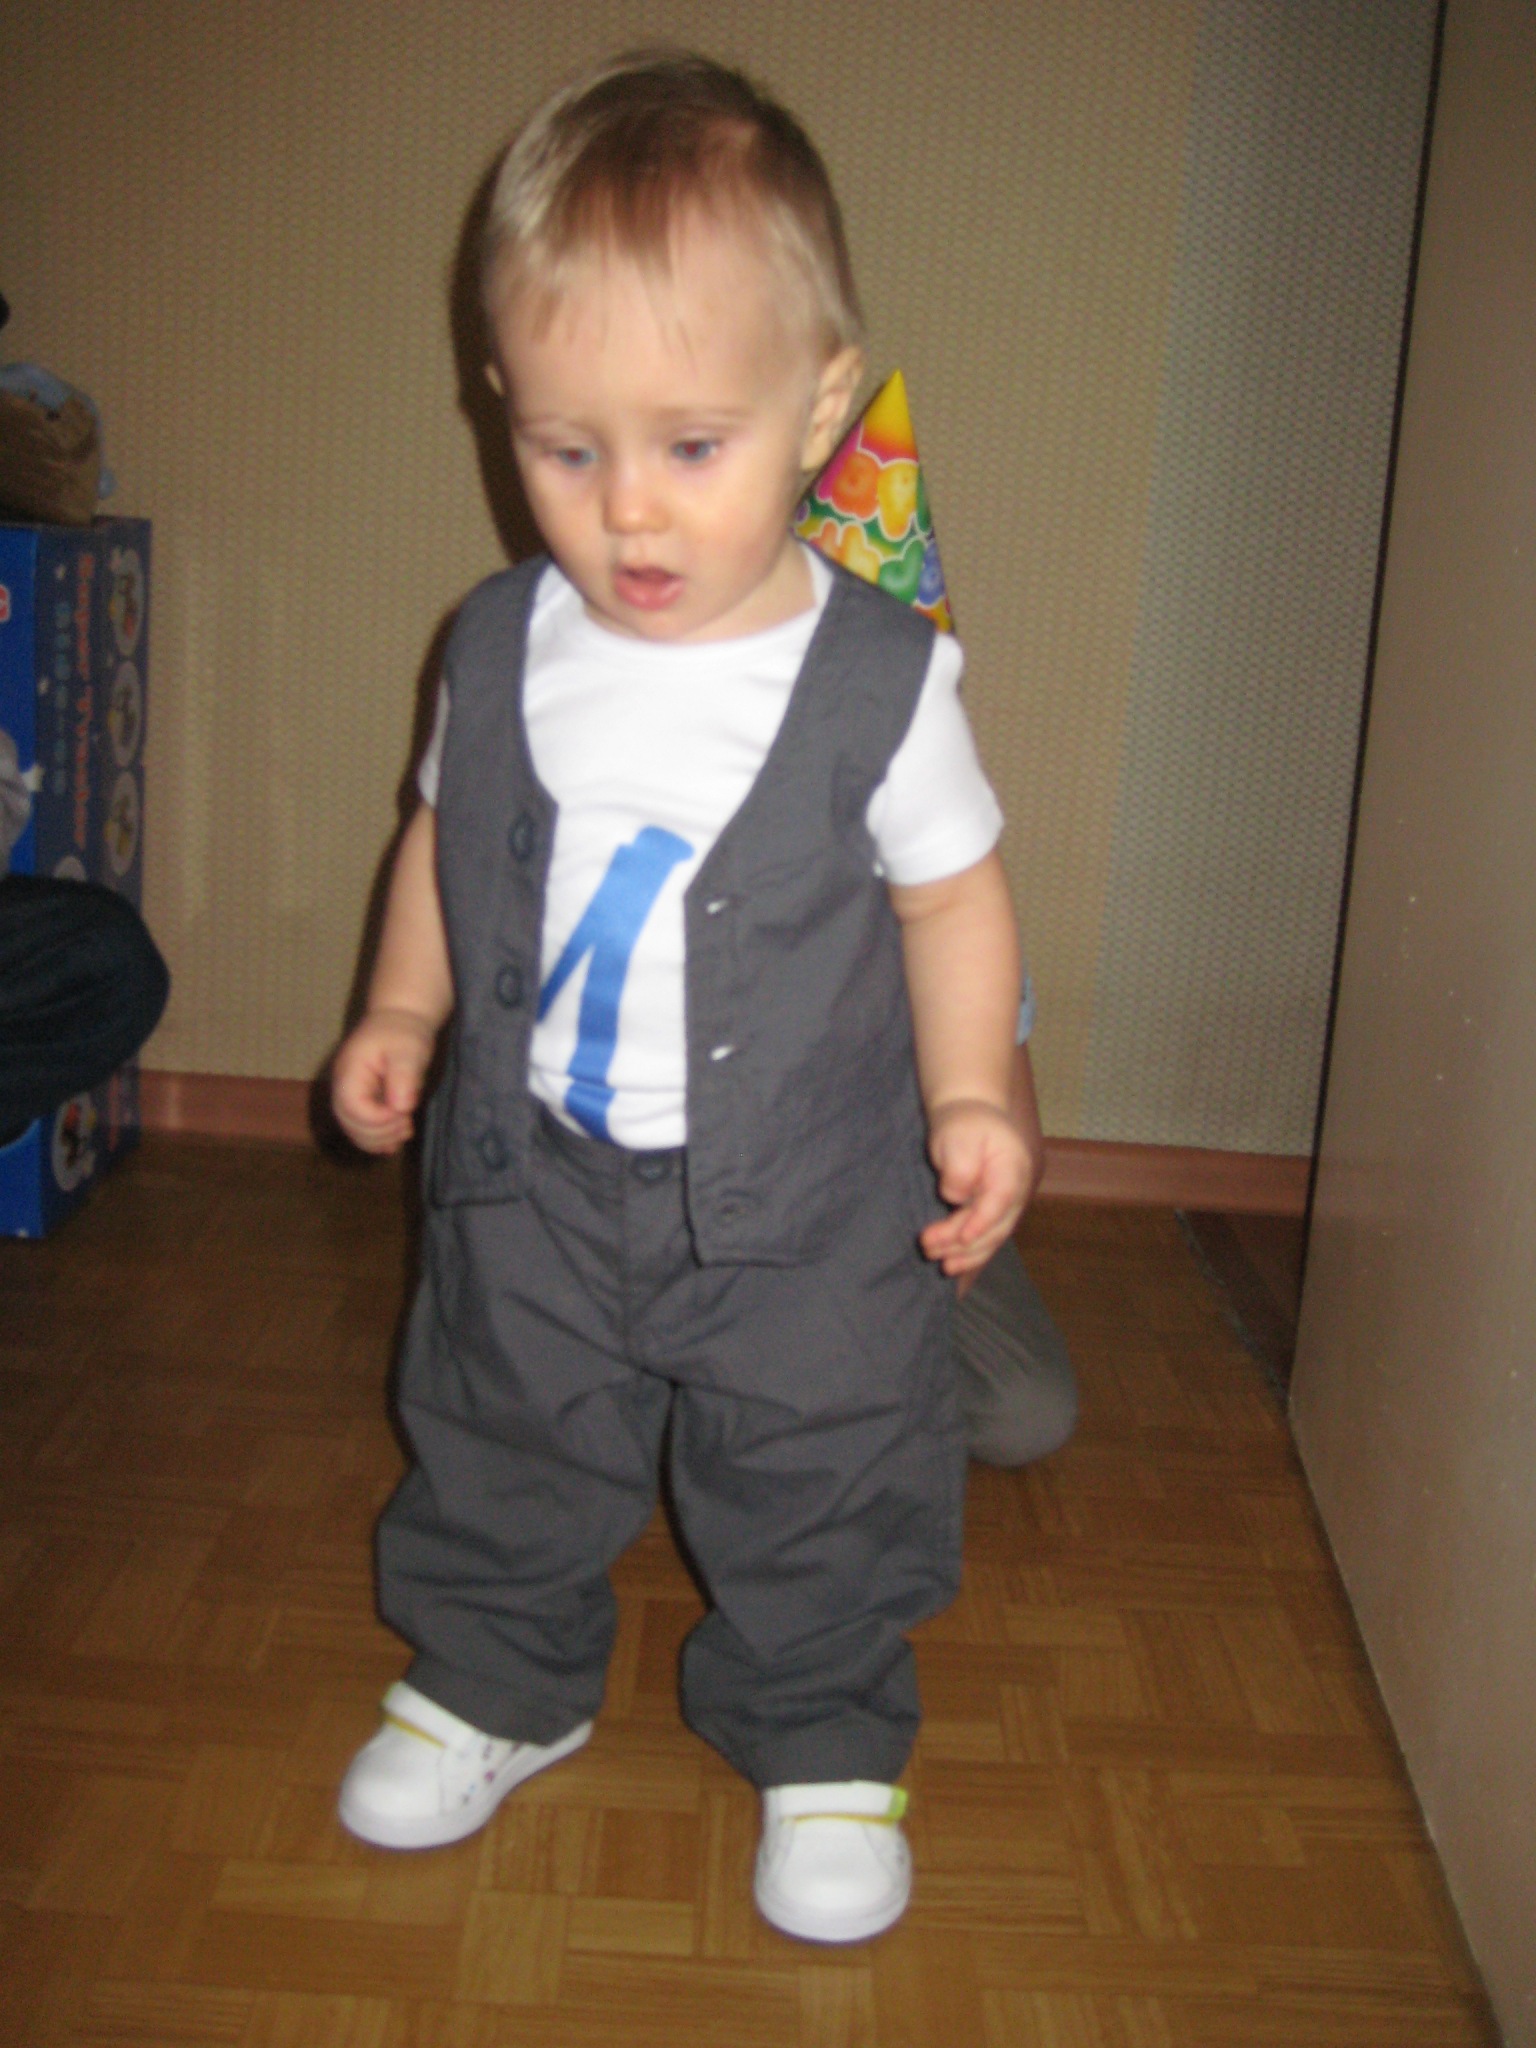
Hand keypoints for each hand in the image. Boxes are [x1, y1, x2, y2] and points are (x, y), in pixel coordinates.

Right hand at [331, 1007, 437, 1153]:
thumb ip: (404, 1076)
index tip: (403, 1113)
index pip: (352, 1107)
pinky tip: (396, 1140)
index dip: (378, 1119)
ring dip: (380, 1139)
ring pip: (355, 1131)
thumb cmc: (403, 1033)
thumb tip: (401, 1107)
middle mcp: (343, 1087)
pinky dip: (378, 1139)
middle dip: (380, 1132)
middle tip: (407, 1124)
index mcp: (349, 1072)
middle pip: (350, 1124)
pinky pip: (362, 1129)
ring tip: (405, 1130)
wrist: (399, 1022)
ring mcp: (350, 1096)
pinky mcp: (361, 1103)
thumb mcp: (408, 1049)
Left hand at [919, 1098, 1032, 1279]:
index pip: (1001, 1199)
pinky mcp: (992, 1215)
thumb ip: (961, 1165)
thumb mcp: (958, 1135)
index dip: (982, 1221)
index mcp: (1013, 1167)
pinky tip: (951, 1267)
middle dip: (963, 1243)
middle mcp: (1016, 1191)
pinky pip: (985, 1239)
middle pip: (996, 1225)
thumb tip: (957, 1196)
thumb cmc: (964, 1125)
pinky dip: (969, 1255)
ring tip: (936, 1260)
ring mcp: (1006, 1206)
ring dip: (965, 1254)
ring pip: (991, 1238)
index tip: (962, 1237)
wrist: (971, 1120)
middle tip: (929, 1246)